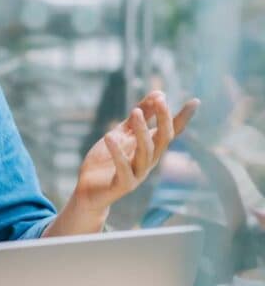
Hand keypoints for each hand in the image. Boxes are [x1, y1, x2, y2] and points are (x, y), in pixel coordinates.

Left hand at [70, 91, 199, 216]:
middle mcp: (148, 162)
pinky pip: (123, 168)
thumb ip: (137, 118)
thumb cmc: (105, 162)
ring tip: (135, 112)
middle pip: (162, 139)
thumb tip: (158, 93)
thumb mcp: (121, 134)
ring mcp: (137, 174)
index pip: (171, 132)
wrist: (89, 192)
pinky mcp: (123, 185)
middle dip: (163, 119)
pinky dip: (117, 152)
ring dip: (142, 131)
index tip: (195, 101)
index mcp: (150, 149)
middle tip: (160, 100)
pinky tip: (110, 136)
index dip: (182, 118)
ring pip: (146, 152)